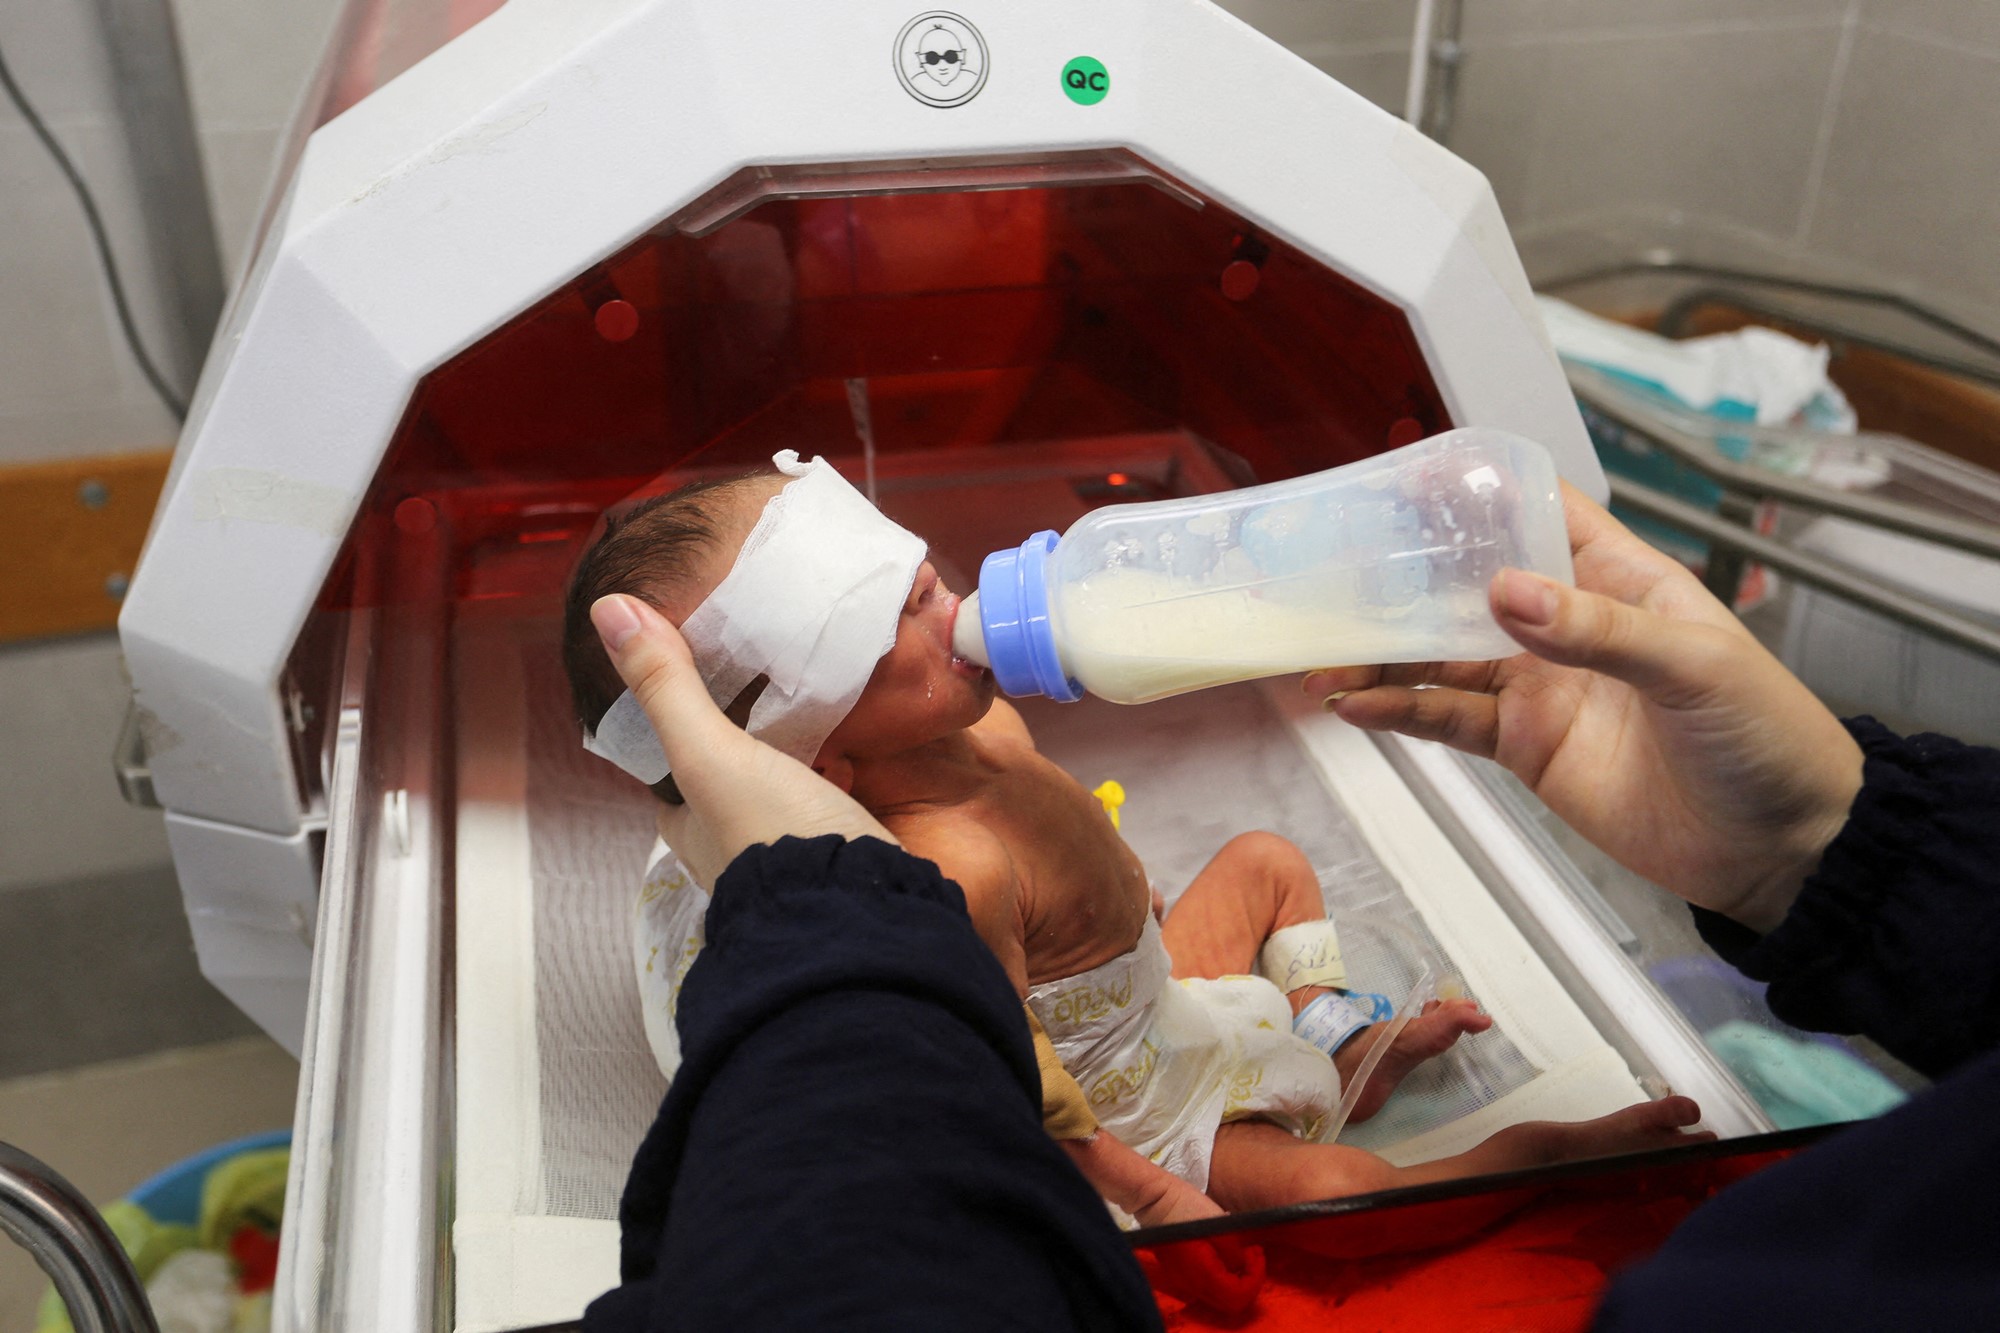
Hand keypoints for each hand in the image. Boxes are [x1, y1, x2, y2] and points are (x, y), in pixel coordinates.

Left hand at [591, 594, 897, 886]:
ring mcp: (788, 850)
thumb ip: (668, 687)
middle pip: (730, 769)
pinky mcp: (840, 850)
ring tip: (819, 692)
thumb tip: (609, 610)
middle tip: (773, 673)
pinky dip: (840, 769)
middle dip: (750, 731)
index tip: (705, 670)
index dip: (681, 716)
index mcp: (689, 826)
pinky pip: (831, 797)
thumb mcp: (710, 754)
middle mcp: (730, 844)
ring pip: (783, 785)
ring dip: (799, 749)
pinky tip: (859, 740)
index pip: (670, 759)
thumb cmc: (772, 836)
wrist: (861, 911)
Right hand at [1305, 484, 1862, 932]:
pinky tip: (1359, 707)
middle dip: (1402, 583)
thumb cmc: (1768, 737)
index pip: (1538, 511)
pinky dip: (1400, 713)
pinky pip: (1449, 721)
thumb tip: (1506, 592)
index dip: (1477, 494)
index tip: (1407, 484)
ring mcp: (1540, 685)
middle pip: (1466, 587)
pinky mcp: (1525, 747)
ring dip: (1384, 657)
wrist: (1783, 849)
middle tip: (1336, 584)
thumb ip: (1600, 630)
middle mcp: (1567, 624)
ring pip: (1441, 657)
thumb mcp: (1697, 666)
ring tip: (1328, 660)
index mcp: (1618, 577)